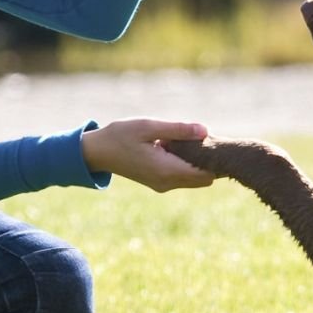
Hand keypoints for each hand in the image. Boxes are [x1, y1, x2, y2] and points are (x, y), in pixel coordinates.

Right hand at [81, 118, 217, 191]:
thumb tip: (205, 130)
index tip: (214, 140)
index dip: (214, 159)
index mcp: (166, 170)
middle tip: (204, 137)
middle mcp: (167, 183)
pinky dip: (187, 165)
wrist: (97, 152)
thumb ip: (178, 130)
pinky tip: (179, 146)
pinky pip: (183, 178)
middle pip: (204, 179)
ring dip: (198, 163)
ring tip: (191, 139)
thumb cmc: (120, 136)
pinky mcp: (159, 183)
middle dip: (209, 162)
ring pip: (195, 180)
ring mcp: (162, 185)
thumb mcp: (148, 127)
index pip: (206, 173)